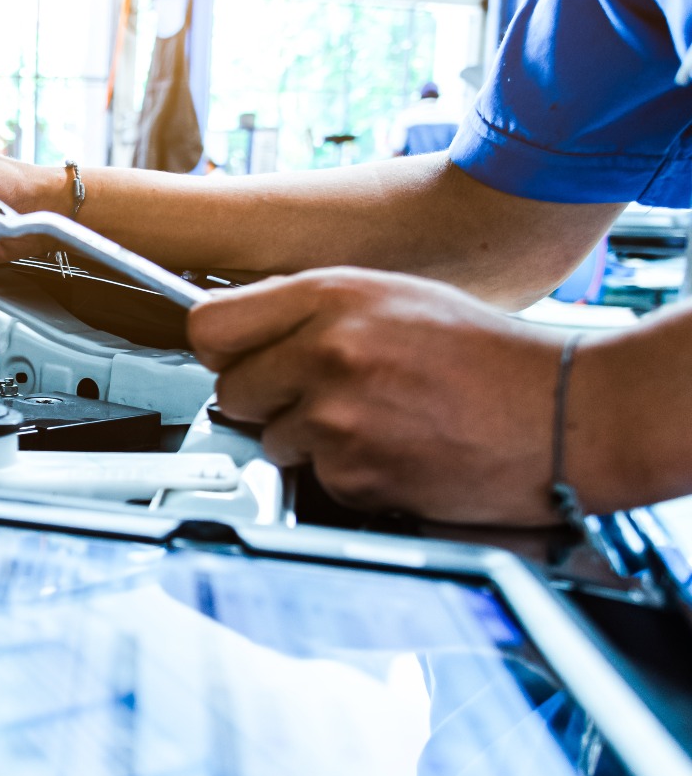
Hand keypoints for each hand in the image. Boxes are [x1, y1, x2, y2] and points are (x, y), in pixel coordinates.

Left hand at [187, 268, 565, 524]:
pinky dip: (347, 474)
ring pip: (270, 440)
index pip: (210, 325)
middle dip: (266, 399)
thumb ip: (314, 310)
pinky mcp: (354, 474)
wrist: (564, 414)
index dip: (224, 348)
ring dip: (309, 440)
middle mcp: (327, 352)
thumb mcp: (395, 297)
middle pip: (231, 389)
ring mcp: (337, 417)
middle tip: (323, 396)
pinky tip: (396, 451)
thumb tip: (247, 331)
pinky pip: (315, 478)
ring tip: (377, 421)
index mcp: (331, 296)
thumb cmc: (487, 357)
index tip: (239, 358)